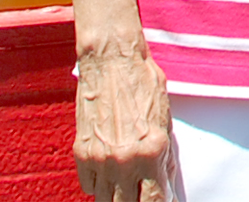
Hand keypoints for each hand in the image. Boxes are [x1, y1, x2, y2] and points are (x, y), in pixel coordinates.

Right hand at [73, 41, 172, 201]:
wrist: (112, 61)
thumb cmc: (143, 83)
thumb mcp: (166, 119)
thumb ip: (165, 156)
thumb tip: (166, 182)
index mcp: (153, 151)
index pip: (155, 201)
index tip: (161, 201)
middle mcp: (125, 161)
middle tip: (142, 194)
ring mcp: (100, 160)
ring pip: (105, 201)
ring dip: (117, 198)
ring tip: (126, 188)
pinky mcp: (81, 154)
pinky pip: (89, 186)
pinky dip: (99, 186)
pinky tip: (109, 175)